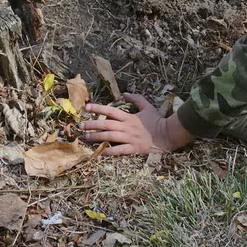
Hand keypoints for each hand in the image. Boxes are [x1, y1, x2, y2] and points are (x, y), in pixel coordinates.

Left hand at [80, 92, 195, 154]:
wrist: (167, 134)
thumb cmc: (157, 120)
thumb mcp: (147, 106)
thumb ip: (136, 99)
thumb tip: (125, 93)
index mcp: (128, 117)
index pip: (110, 111)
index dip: (98, 109)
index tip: (87, 108)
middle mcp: (126, 127)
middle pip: (106, 125)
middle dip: (91, 125)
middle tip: (80, 126)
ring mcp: (129, 138)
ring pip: (109, 138)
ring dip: (96, 138)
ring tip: (85, 137)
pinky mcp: (132, 148)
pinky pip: (118, 150)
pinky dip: (109, 151)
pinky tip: (100, 152)